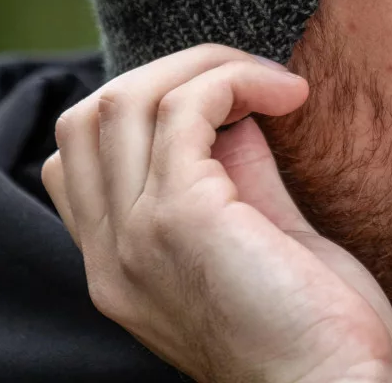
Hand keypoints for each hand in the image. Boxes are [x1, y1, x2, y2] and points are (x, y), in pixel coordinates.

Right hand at [41, 44, 391, 382]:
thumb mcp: (258, 237)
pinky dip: (236, 80)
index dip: (146, 105)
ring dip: (208, 67)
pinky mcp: (178, 218)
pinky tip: (289, 96)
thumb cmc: (314, 323)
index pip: (78, 155)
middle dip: (174, 70)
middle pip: (90, 113)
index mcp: (117, 264)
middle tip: (252, 78)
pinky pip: (186, 108)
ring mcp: (134, 236)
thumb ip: (235, 174)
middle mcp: (108, 253)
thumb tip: (236, 107)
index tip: (225, 104)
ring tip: (274, 83)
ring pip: (126, 98)